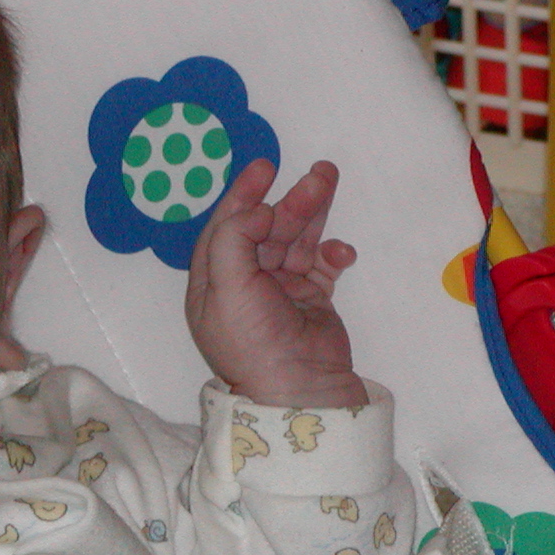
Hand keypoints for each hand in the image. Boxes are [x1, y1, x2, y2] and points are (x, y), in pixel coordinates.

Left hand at [186, 160, 366, 408]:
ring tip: (330, 180)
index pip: (225, 228)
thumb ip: (233, 239)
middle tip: (317, 172)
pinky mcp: (313, 301)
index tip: (264, 166)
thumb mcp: (227, 286)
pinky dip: (333, 255)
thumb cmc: (253, 338)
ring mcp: (280, 292)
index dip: (242, 195)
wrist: (301, 388)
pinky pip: (322, 266)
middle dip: (289, 200)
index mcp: (213, 283)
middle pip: (266, 230)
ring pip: (296, 241)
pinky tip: (341, 253)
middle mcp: (244, 284)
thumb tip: (258, 210)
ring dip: (313, 213)